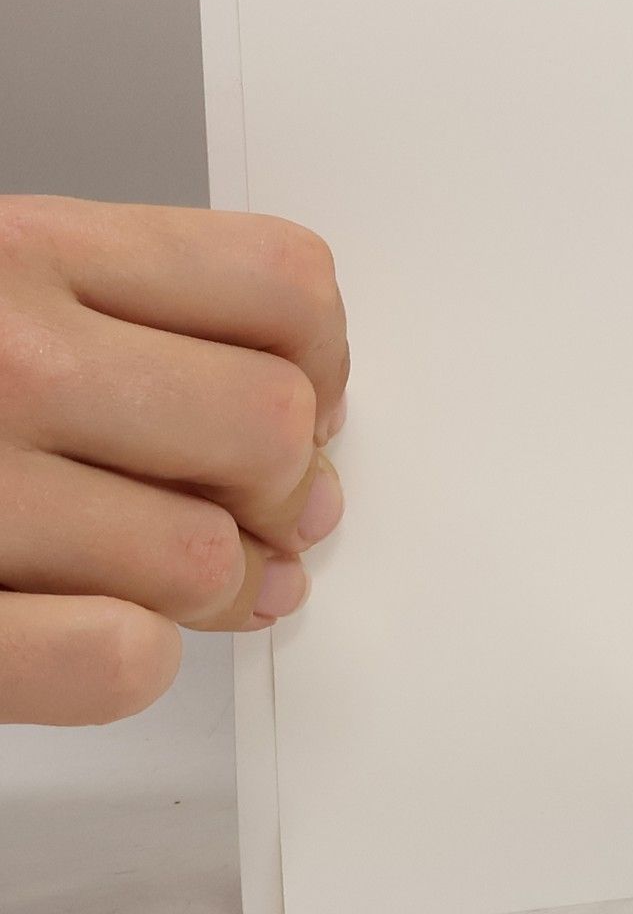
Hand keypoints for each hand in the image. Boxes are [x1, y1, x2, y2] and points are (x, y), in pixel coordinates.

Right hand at [0, 196, 346, 724]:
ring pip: (206, 557)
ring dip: (215, 586)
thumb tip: (300, 400)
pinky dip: (132, 660)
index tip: (305, 393)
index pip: (280, 284)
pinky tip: (96, 630)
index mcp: (14, 252)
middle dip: (284, 483)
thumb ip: (115, 308)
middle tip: (261, 508)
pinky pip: (117, 660)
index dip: (321, 356)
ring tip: (191, 580)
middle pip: (270, 424)